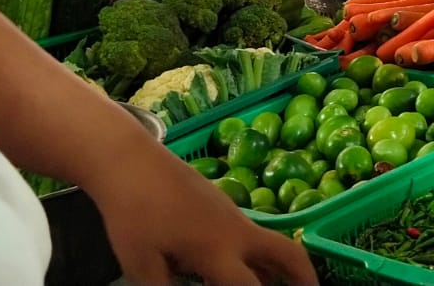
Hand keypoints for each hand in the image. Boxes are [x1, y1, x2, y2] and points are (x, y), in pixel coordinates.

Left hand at [91, 142, 317, 284]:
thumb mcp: (142, 266)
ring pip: (268, 244)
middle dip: (304, 277)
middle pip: (287, 254)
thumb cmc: (132, 214)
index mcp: (218, 251)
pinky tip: (231, 269)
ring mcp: (233, 214)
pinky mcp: (222, 204)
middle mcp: (236, 232)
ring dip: (278, 268)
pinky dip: (255, 256)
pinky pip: (250, 234)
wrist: (129, 159)